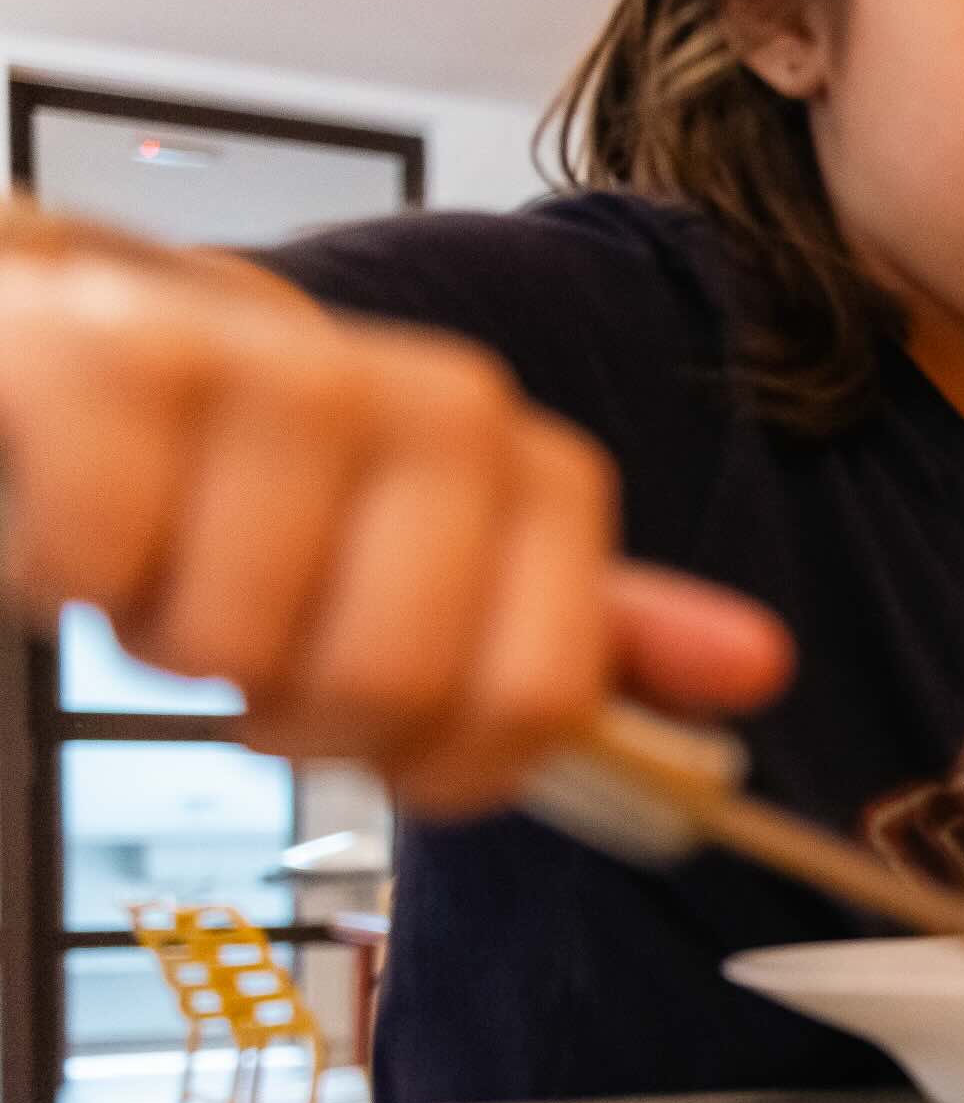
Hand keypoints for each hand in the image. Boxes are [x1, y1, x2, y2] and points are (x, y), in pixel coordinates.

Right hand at [0, 211, 790, 808]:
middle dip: (298, 712)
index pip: (542, 699)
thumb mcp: (436, 568)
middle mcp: (432, 404)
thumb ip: (586, 632)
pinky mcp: (119, 359)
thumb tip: (755, 667)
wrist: (64, 342)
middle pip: (394, 683)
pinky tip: (90, 515)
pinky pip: (102, 567)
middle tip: (256, 647)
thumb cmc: (255, 486)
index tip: (388, 733)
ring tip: (172, 559)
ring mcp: (283, 373)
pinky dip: (70, 577)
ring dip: (174, 640)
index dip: (447, 760)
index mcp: (521, 466)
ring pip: (237, 643)